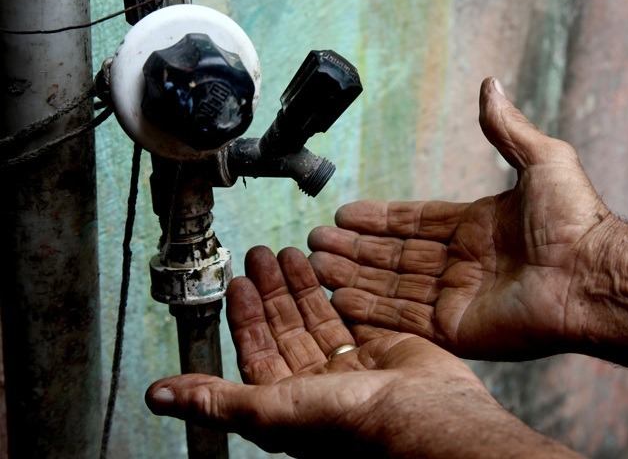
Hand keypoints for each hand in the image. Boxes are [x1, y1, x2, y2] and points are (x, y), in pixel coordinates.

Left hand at [146, 246, 557, 456]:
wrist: (421, 414)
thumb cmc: (349, 422)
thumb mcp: (268, 409)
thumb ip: (214, 399)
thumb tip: (159, 396)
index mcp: (287, 403)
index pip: (256, 352)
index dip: (244, 317)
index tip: (237, 282)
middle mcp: (317, 385)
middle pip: (285, 328)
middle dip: (270, 291)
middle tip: (260, 254)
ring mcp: (351, 366)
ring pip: (317, 318)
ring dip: (300, 285)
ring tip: (289, 252)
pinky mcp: (380, 347)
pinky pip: (351, 314)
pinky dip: (337, 292)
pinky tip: (328, 270)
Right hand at [308, 78, 612, 359]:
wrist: (594, 275)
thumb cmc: (575, 220)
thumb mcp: (541, 159)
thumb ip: (506, 127)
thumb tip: (490, 85)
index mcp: (477, 228)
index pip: (415, 223)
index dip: (379, 219)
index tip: (345, 214)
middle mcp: (462, 264)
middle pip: (394, 254)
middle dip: (353, 247)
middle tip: (314, 240)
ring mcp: (457, 299)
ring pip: (391, 284)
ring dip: (352, 274)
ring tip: (314, 264)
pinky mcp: (455, 329)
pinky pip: (403, 318)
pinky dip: (369, 309)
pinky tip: (338, 297)